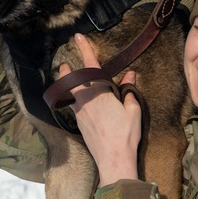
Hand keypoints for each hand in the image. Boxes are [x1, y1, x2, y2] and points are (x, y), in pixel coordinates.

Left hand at [59, 34, 142, 185]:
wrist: (114, 160)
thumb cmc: (126, 135)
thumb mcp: (133, 110)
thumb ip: (129, 91)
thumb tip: (130, 75)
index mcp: (101, 94)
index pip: (91, 67)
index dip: (85, 50)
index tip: (78, 38)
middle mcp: (87, 102)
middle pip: (73, 80)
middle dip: (68, 70)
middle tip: (64, 63)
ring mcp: (81, 114)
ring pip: (69, 93)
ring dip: (66, 83)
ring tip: (64, 76)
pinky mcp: (80, 124)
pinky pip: (72, 106)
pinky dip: (71, 98)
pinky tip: (75, 100)